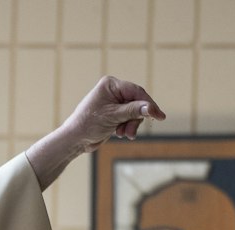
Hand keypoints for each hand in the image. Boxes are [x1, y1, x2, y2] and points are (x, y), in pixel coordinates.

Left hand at [26, 76, 165, 188]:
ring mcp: (114, 103)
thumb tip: (152, 108)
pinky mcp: (114, 114)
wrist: (75, 139)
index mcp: (111, 85)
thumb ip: (134, 111)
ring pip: (134, 113)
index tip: (159, 116)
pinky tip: (119, 134)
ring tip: (123, 134)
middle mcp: (113, 91)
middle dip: (136, 119)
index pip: (136, 92)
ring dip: (131, 125)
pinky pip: (129, 119)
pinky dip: (127, 127)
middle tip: (131, 132)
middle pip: (137, 103)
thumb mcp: (114, 116)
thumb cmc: (89, 124)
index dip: (149, 104)